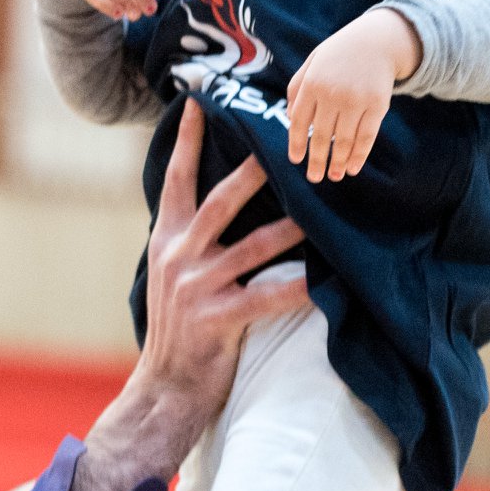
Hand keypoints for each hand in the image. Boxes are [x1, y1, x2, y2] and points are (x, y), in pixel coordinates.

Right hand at [49, 101, 309, 490]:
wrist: (164, 389)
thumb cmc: (180, 331)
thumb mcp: (175, 276)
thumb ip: (192, 240)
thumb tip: (221, 205)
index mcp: (166, 241)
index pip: (176, 179)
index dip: (189, 141)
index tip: (201, 101)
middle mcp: (176, 257)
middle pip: (218, 199)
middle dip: (252, 168)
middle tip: (284, 137)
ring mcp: (194, 288)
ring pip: (250, 245)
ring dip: (289, 224)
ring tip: (320, 204)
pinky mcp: (216, 320)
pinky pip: (266, 297)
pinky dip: (297, 288)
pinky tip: (325, 280)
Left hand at [286, 7, 421, 181]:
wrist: (377, 40)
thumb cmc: (337, 56)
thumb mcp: (312, 63)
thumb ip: (296, 89)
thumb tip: (290, 120)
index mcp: (312, 84)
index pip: (300, 121)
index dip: (297, 143)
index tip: (296, 160)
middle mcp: (333, 93)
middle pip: (322, 136)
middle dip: (317, 161)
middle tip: (314, 177)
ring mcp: (357, 100)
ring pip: (344, 140)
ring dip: (338, 162)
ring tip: (334, 176)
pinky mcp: (377, 105)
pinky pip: (366, 136)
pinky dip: (359, 155)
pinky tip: (352, 168)